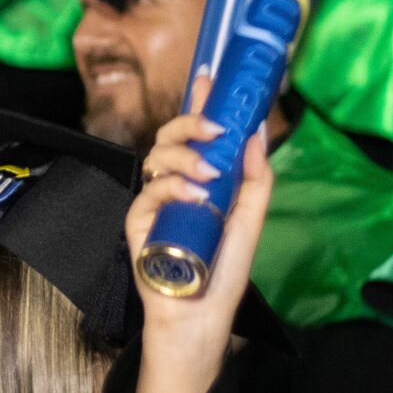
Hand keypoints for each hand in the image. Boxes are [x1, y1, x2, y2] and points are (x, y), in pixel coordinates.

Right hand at [126, 98, 272, 392]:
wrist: (200, 318)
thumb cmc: (223, 274)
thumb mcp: (250, 221)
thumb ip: (256, 180)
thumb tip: (256, 134)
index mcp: (200, 182)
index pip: (196, 134)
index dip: (200, 103)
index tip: (210, 75)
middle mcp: (174, 187)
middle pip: (171, 136)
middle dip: (191, 121)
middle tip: (216, 127)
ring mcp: (152, 204)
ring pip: (157, 156)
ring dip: (185, 156)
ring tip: (210, 177)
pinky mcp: (136, 224)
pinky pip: (147, 190)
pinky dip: (172, 186)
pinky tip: (193, 196)